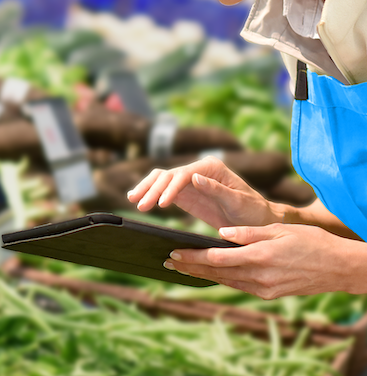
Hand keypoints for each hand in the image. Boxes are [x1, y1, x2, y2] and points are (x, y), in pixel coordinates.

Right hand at [127, 156, 281, 228]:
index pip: (184, 174)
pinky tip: (137, 199)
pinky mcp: (184, 193)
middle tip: (140, 204)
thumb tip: (194, 177)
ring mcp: (189, 181)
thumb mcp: (238, 202)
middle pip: (167, 174)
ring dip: (146, 188)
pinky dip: (149, 193)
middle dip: (152, 188)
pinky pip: (162, 190)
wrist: (257, 222)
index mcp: (211, 168)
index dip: (170, 188)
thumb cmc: (253, 212)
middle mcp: (197, 170)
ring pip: (160, 179)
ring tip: (133, 200)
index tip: (162, 204)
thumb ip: (216, 190)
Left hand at [164, 223, 366, 297]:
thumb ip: (247, 232)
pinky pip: (239, 286)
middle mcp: (259, 277)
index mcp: (259, 257)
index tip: (174, 252)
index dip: (192, 256)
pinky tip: (209, 273)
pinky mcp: (270, 295)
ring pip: (225, 281)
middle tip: (168, 261)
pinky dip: (222, 279)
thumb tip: (220, 234)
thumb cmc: (310, 241)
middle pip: (216, 272)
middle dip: (190, 267)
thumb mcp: (278, 230)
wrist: (339, 267)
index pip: (216, 258)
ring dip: (202, 274)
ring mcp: (264, 289)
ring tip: (181, 268)